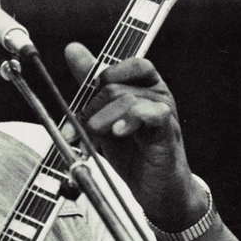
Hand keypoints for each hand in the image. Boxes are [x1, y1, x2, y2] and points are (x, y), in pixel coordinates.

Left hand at [64, 42, 207, 229]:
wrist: (158, 191)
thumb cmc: (135, 154)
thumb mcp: (104, 117)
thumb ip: (90, 86)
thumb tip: (73, 49)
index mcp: (144, 87)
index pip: (127, 64)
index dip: (101, 78)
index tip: (81, 103)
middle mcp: (157, 94)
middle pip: (117, 86)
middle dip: (90, 109)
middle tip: (77, 130)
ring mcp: (164, 111)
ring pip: (127, 99)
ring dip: (101, 119)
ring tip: (92, 136)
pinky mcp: (167, 131)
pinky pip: (151, 114)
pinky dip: (129, 121)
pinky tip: (117, 133)